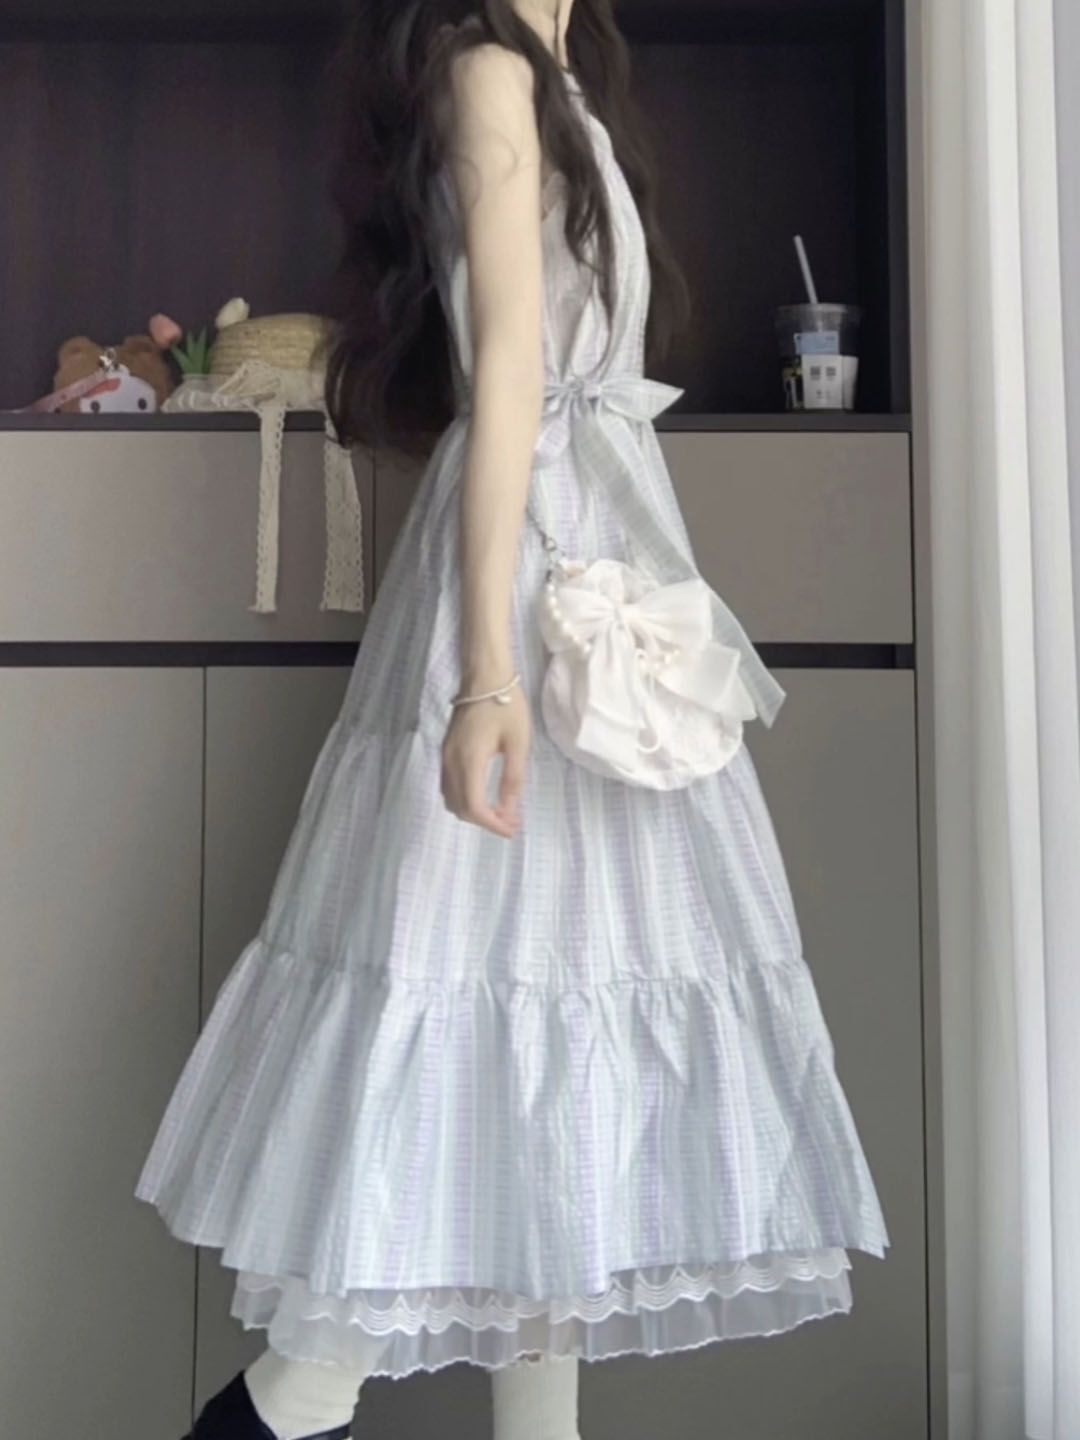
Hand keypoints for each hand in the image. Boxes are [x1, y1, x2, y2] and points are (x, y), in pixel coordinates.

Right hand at [441, 683, 529, 838]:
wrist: (484, 676)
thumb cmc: (506, 706)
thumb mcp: (518, 743)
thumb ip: (512, 778)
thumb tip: (509, 809)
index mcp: (469, 760)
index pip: (474, 807)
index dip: (492, 824)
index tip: (511, 829)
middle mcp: (451, 762)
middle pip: (459, 807)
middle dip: (484, 821)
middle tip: (510, 822)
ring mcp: (445, 756)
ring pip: (451, 798)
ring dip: (472, 811)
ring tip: (499, 812)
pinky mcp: (446, 750)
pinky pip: (449, 785)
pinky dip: (464, 798)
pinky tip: (484, 795)